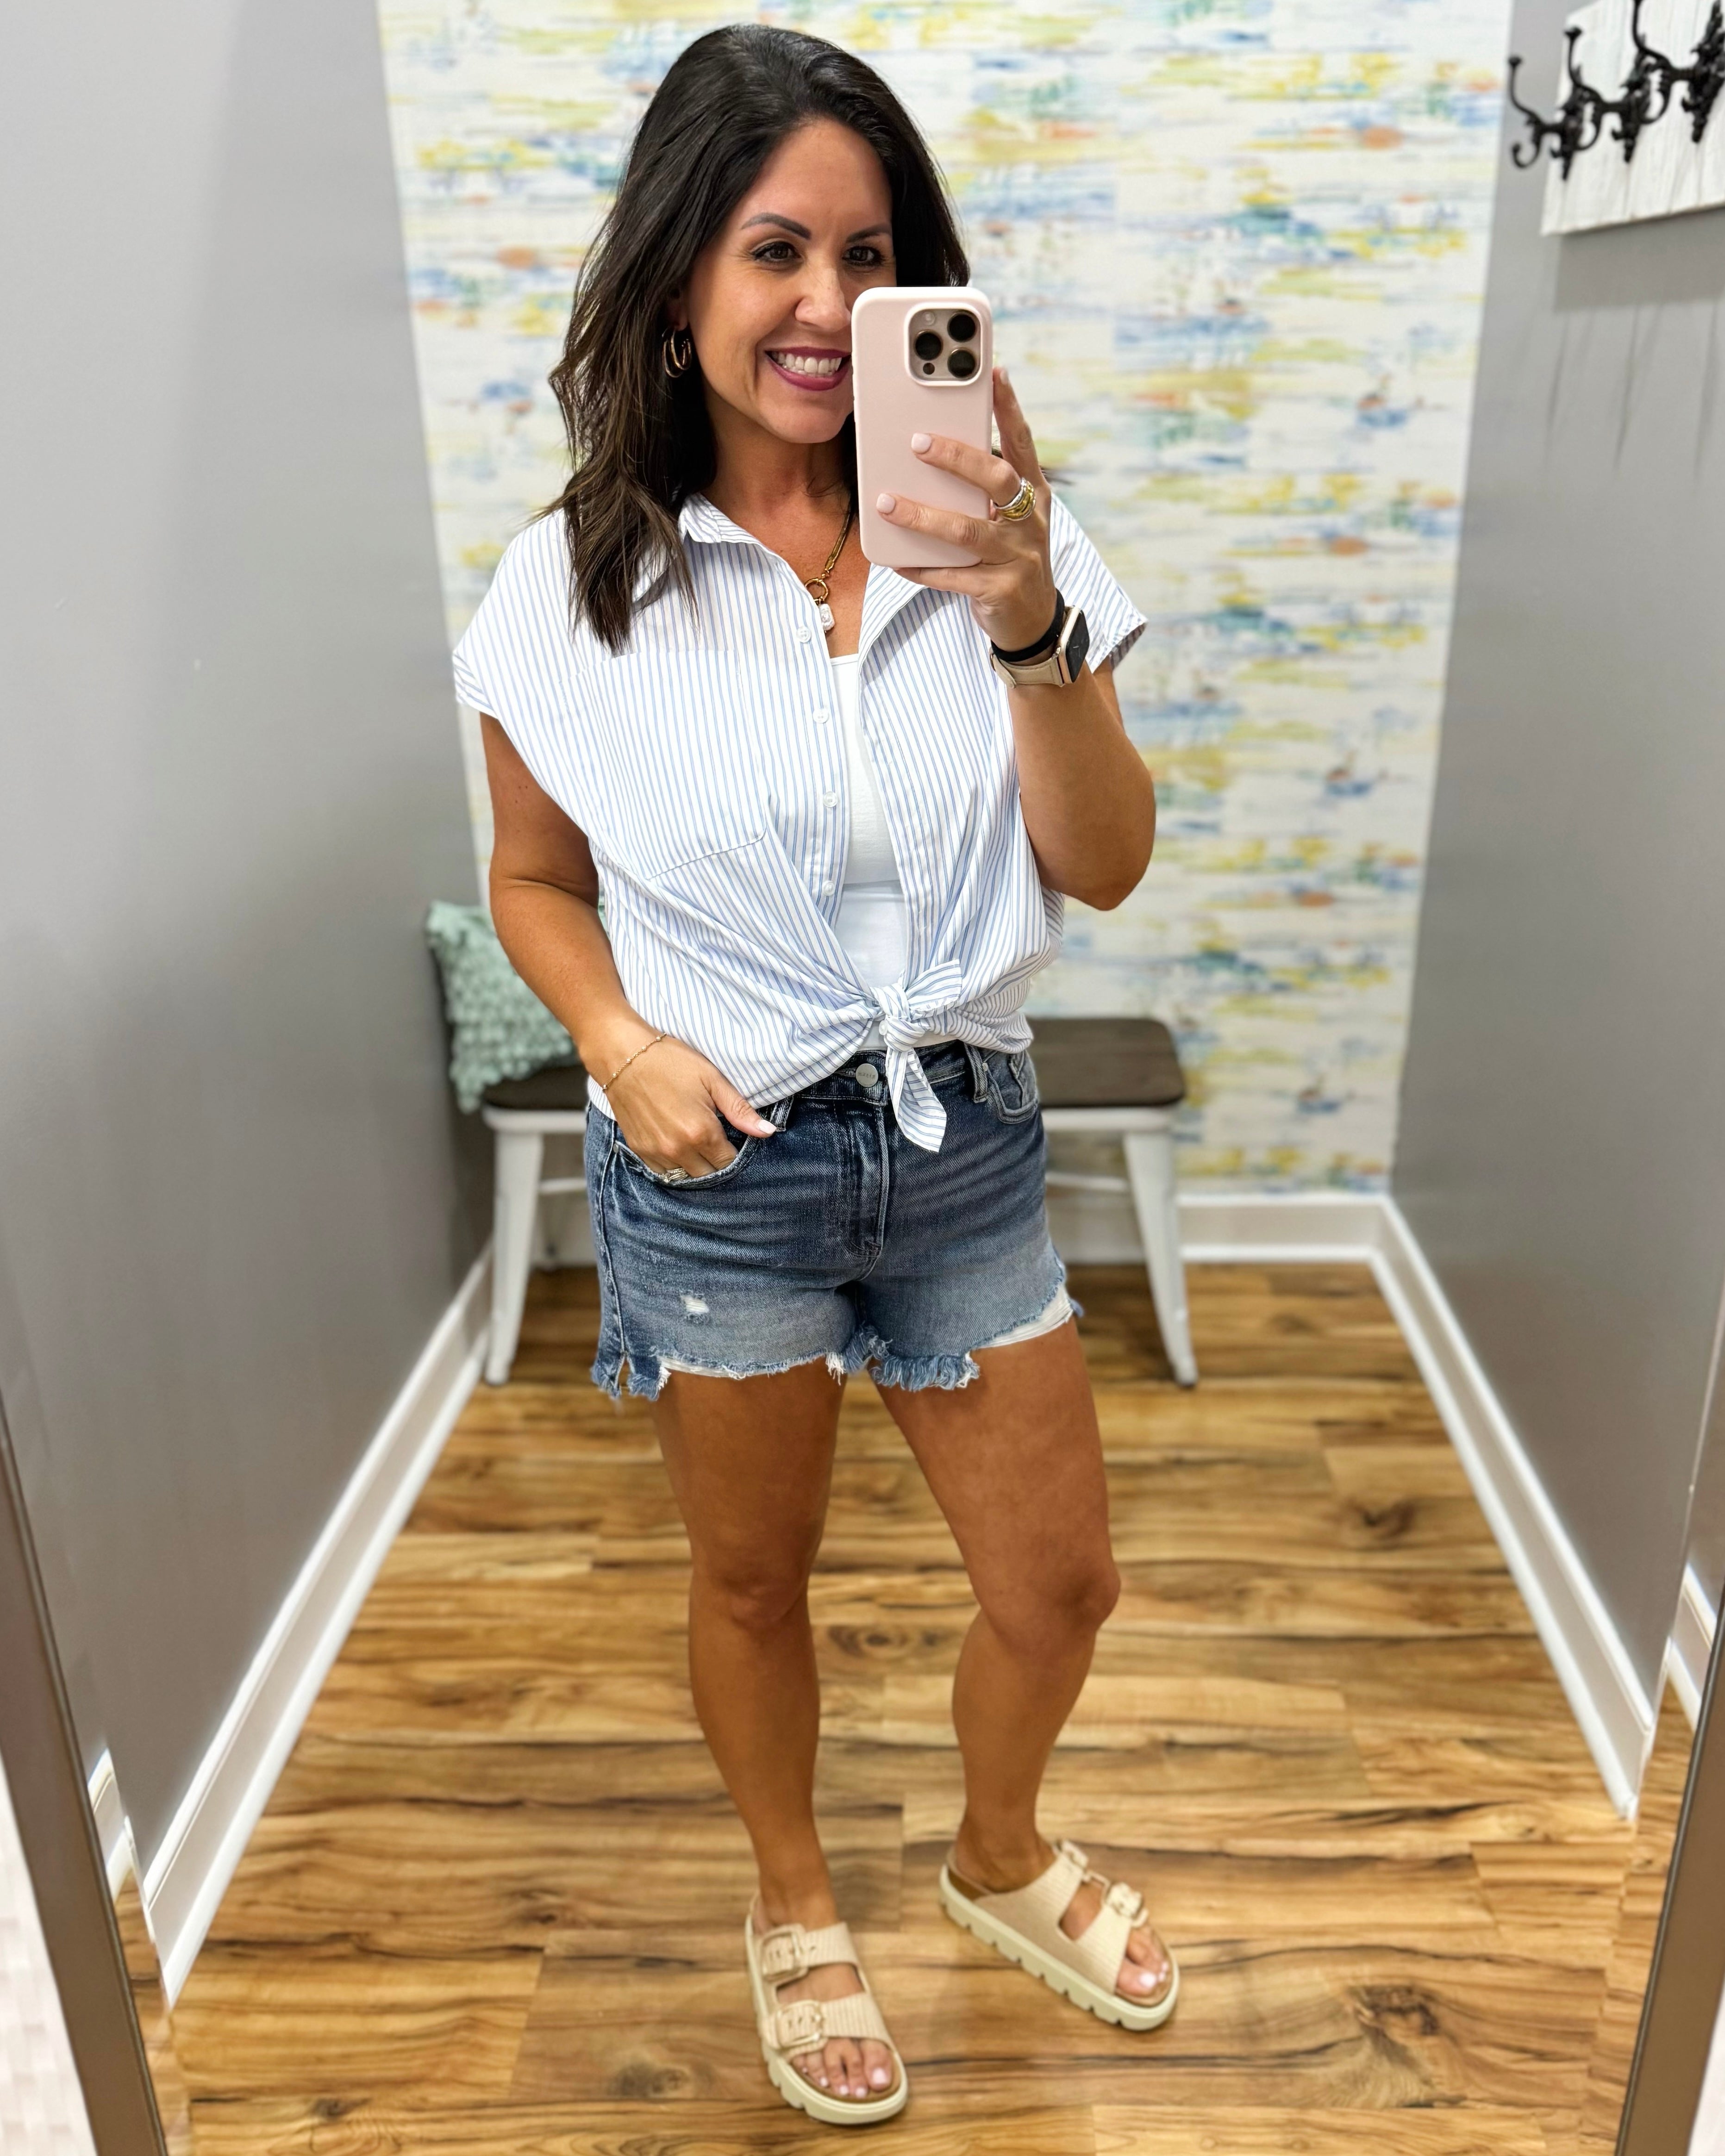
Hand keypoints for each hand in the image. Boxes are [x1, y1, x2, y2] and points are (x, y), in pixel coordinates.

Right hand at [604, 1033, 776, 1177]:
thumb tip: (768, 1132)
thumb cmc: (671, 1061)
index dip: (736, 1154)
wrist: (623, 1055)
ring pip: (685, 1177)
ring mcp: (656, 1152)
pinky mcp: (640, 1150)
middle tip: (717, 1142)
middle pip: (708, 1175)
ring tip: (698, 1145)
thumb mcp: (712, 1079)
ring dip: (696, 1166)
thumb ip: (740, 1110)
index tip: (734, 1140)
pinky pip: (663, 1172)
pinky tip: (678, 1147)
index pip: (728, 1162)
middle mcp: (678, 1149)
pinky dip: (674, 1165)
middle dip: (717, 1163)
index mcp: (701, 1132)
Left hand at [872, 365, 1059, 653]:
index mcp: (1033, 495)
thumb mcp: (1007, 518)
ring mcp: (1018, 557)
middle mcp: (1030, 522)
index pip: (1022, 443)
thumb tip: (932, 451)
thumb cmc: (1009, 558)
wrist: (1033, 622)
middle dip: (957, 458)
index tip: (994, 373)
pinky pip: (953, 576)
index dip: (1009, 408)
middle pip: (996, 479)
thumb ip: (981, 490)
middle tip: (918, 442)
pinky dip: (921, 567)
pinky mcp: (1000, 590)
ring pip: (967, 530)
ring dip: (922, 516)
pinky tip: (895, 559)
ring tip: (886, 504)